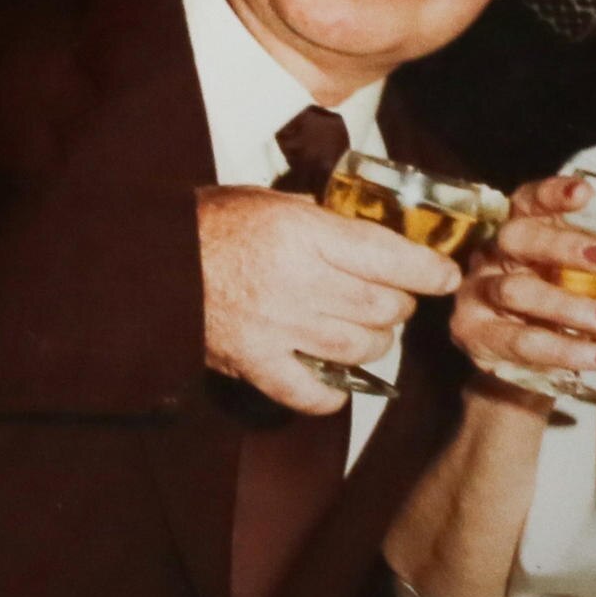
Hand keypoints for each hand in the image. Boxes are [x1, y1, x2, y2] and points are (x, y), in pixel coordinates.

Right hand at [196, 185, 458, 414]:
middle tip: (392, 298)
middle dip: (398, 304)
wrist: (151, 260)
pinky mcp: (255, 363)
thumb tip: (375, 238)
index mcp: (304, 234)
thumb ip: (325, 222)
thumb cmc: (210, 226)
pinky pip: (311, 393)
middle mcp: (298, 283)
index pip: (390, 258)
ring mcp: (277, 328)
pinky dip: (331, 393)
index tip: (444, 274)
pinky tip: (335, 381)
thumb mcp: (274, 203)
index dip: (428, 270)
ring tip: (366, 332)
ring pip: (359, 349)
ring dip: (374, 342)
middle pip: (381, 306)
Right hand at [448, 172, 595, 399]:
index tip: (587, 191)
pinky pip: (520, 341)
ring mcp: (480, 293)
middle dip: (561, 245)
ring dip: (568, 307)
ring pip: (518, 291)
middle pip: (518, 237)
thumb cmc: (568, 310)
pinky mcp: (476, 334)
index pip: (531, 199)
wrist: (528, 372)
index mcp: (526, 230)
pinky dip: (564, 350)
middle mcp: (494, 254)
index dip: (554, 193)